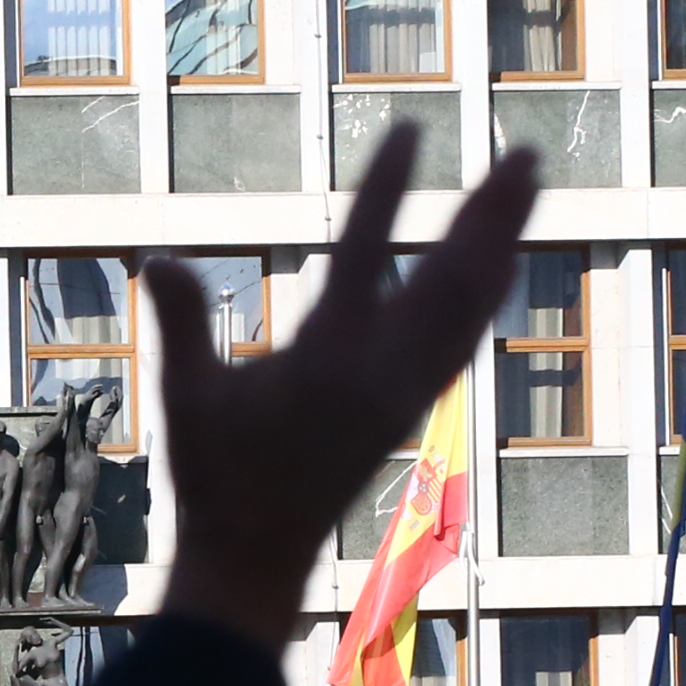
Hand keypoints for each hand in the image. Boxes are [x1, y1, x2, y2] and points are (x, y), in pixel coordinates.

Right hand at [148, 128, 540, 650]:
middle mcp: (382, 371)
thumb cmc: (212, 477)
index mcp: (327, 358)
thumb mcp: (185, 396)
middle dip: (493, 212)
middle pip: (454, 275)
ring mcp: (405, 393)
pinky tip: (496, 269)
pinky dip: (485, 294)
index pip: (366, 252)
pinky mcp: (410, 410)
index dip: (386, 187)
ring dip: (503, 244)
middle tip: (527, 152)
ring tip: (524, 190)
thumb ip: (179, 323)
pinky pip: (463, 339)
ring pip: (471, 306)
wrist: (254, 557)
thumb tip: (158, 259)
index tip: (408, 128)